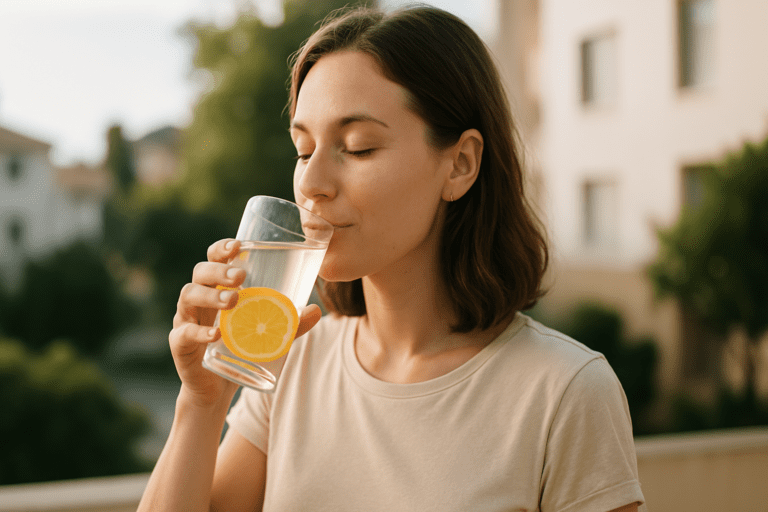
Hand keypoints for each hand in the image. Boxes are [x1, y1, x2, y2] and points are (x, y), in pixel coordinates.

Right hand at [169, 238, 322, 406]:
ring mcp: (186, 320)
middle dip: (219, 270)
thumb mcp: (268, 335)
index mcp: (216, 289)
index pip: (213, 260)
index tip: (238, 246)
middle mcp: (198, 300)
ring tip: (233, 300)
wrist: (217, 388)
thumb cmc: (240, 350)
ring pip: (188, 296)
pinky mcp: (180, 345)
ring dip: (211, 295)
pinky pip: (184, 333)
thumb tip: (317, 310)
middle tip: (241, 277)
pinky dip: (199, 332)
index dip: (221, 249)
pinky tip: (216, 334)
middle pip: (200, 272)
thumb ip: (289, 323)